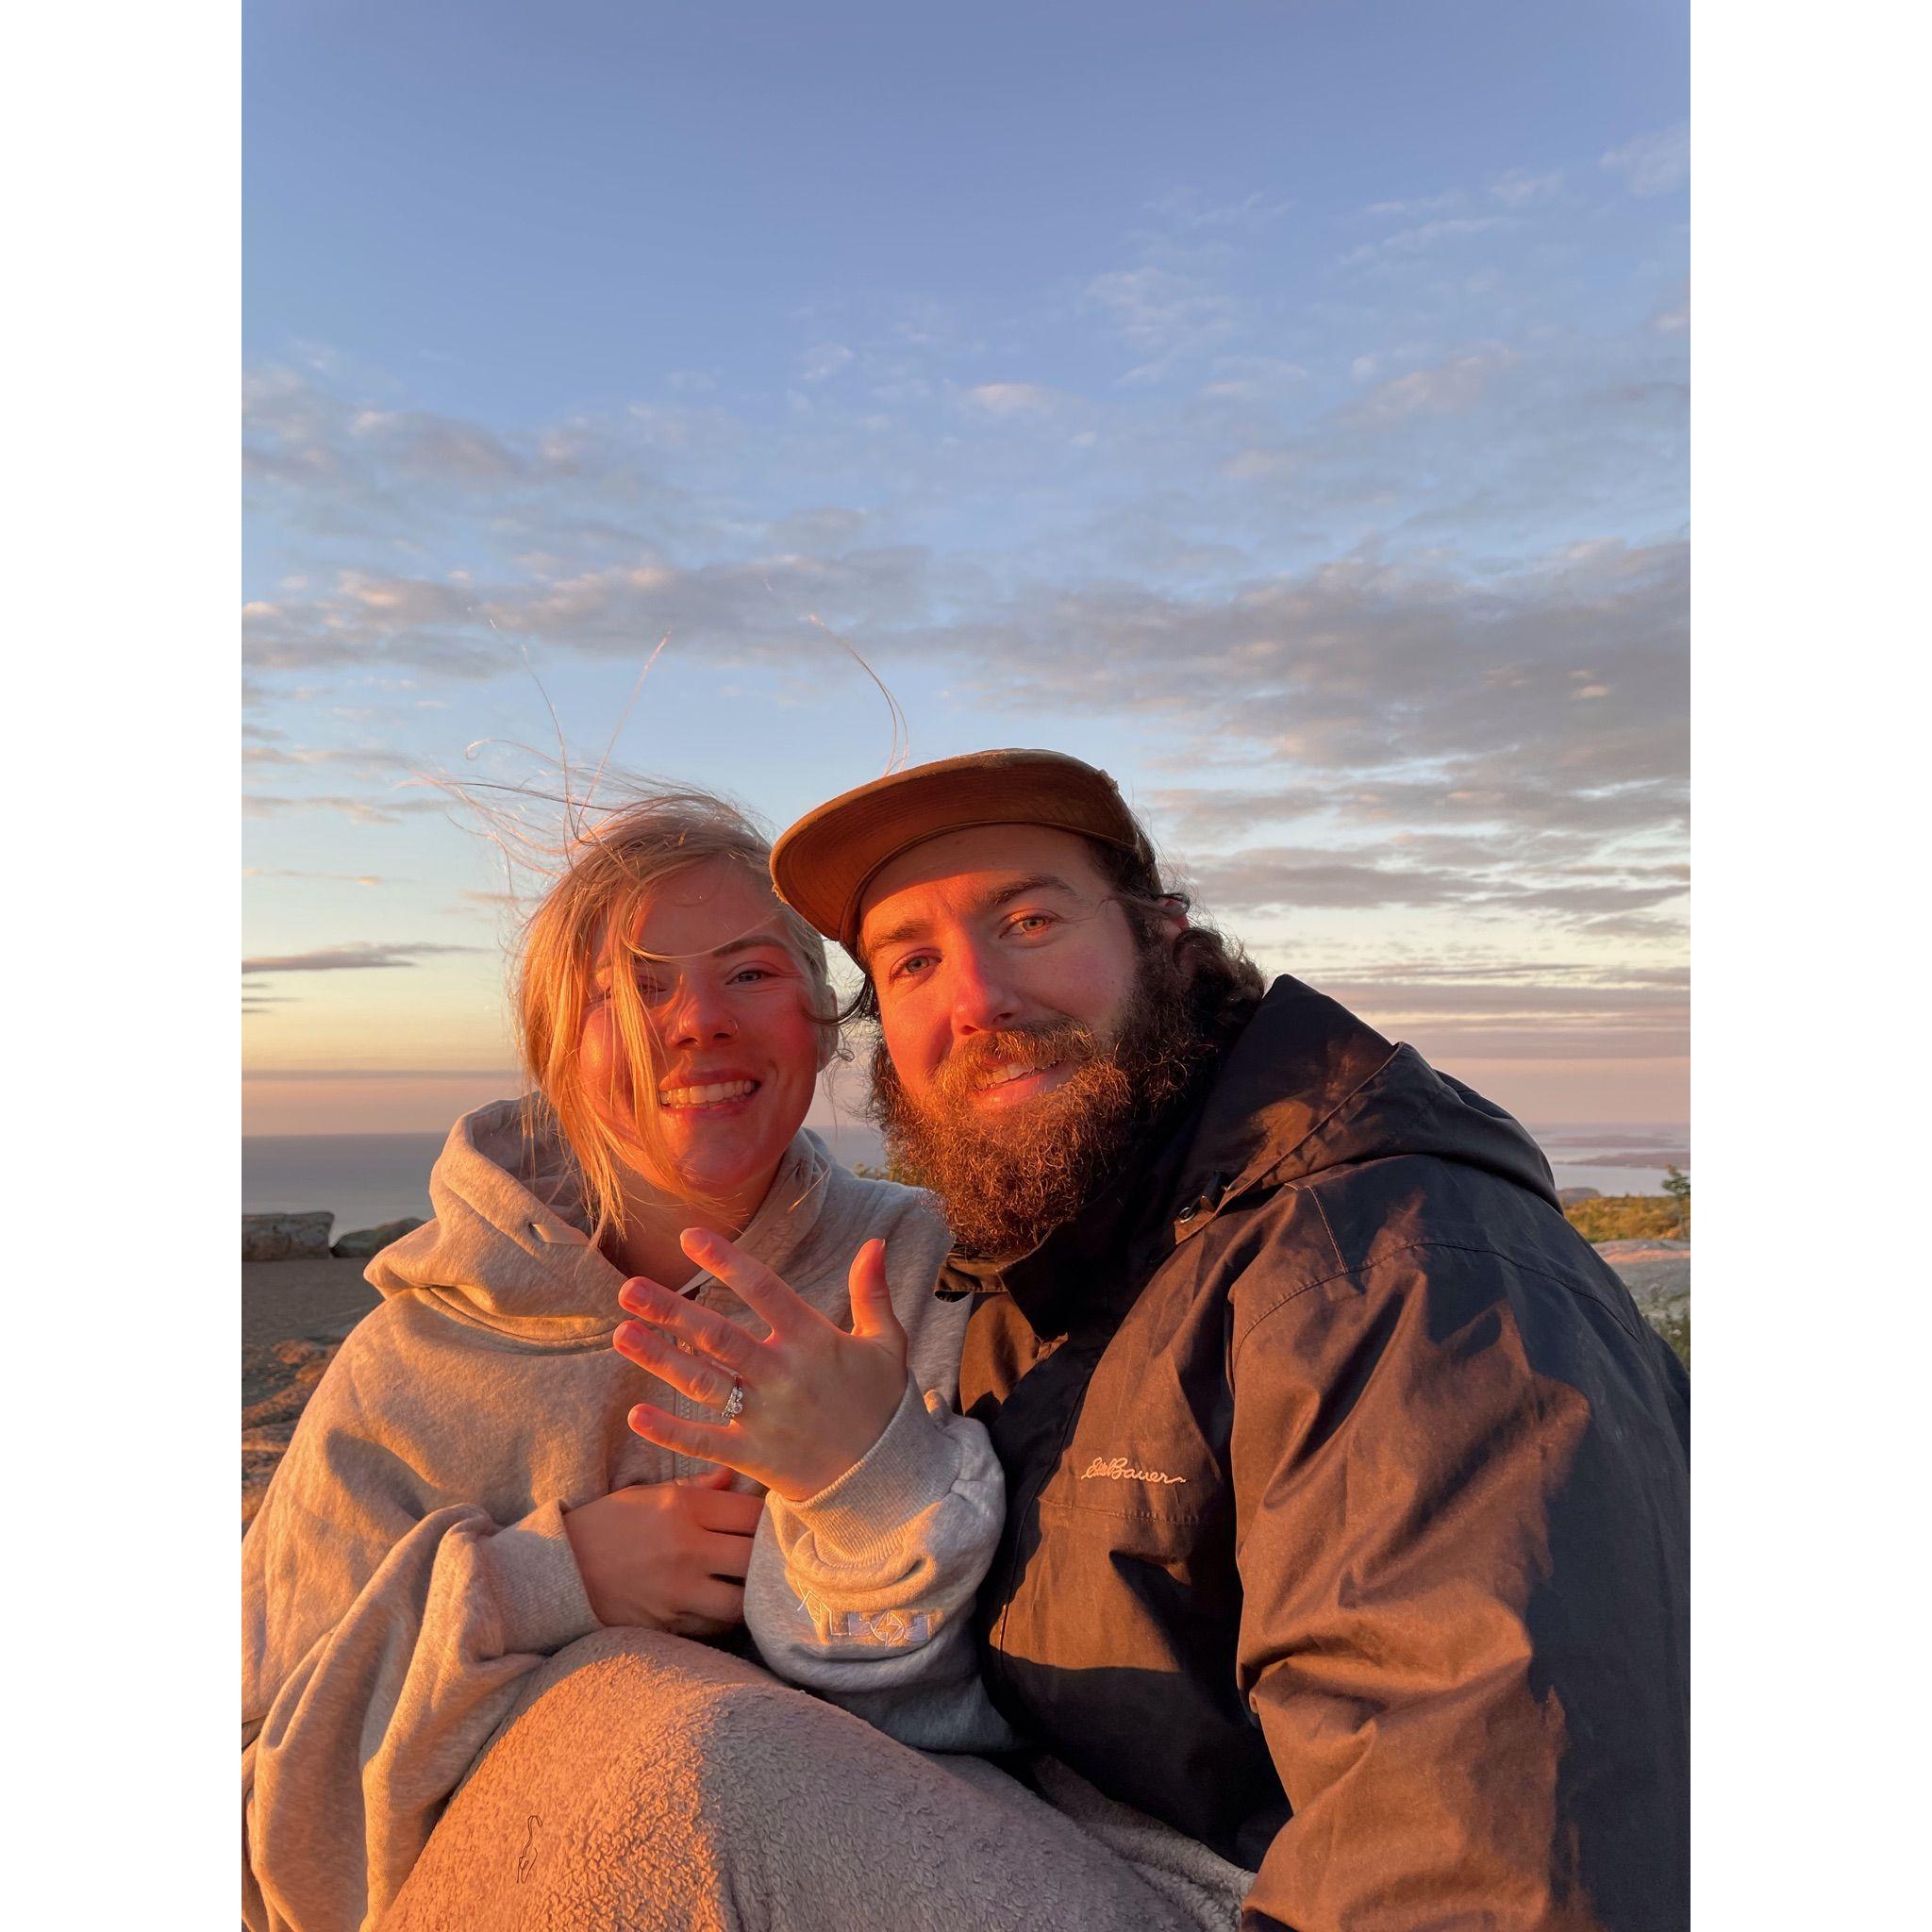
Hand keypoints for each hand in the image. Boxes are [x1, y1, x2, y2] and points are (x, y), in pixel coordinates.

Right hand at [562, 1470, 762, 1637]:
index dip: (767, 1519)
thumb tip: (733, 1476)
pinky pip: (712, 1627)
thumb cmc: (606, 1525)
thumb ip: (695, 1488)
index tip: (770, 1522)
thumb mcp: (646, 1495)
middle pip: (753, 1558)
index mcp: (682, 1509)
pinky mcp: (666, 1625)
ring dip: (748, 1595)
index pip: (750, 1513)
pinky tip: (719, 1606)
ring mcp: (676, 1592)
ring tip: (748, 1587)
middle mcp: (685, 1549)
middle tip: (768, 1557)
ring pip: (740, 1602)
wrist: (559, 1571)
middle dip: (765, 1557)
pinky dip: (721, 1619)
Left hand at [614, 1232, 908, 1502]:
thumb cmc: (883, 1404)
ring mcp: (766, 1417)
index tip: (689, 1237)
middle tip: (629, 1289)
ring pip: (704, 1383)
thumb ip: (873, 1292)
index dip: (727, 1261)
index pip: (764, 1290)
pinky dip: (671, 1432)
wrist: (888, 1479)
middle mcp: (784, 1375)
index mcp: (814, 1341)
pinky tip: (636, 1415)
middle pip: (719, 1336)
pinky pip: (706, 1443)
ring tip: (621, 1333)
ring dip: (660, 1359)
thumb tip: (875, 1241)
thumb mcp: (887, 1344)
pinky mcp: (755, 1457)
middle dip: (672, 1312)